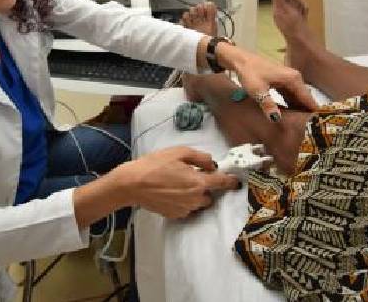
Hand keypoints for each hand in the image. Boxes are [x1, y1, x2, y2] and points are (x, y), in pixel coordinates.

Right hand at [115, 146, 239, 218]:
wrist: (132, 184)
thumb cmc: (154, 165)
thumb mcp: (179, 152)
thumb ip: (200, 157)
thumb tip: (212, 164)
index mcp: (199, 182)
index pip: (222, 183)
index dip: (231, 181)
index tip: (235, 181)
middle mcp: (195, 198)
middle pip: (210, 194)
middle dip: (204, 187)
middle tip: (190, 176)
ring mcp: (185, 209)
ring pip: (198, 202)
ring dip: (194, 195)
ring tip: (177, 184)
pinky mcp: (175, 215)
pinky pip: (186, 208)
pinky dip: (183, 201)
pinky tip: (170, 192)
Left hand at [225, 47, 318, 121]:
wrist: (240, 60)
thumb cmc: (249, 73)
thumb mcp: (258, 90)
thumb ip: (268, 105)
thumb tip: (276, 119)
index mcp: (293, 79)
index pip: (308, 98)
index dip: (313, 112)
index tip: (319, 125)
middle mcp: (295, 78)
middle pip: (305, 98)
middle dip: (307, 113)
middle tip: (310, 129)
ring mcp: (289, 79)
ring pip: (298, 98)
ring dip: (299, 110)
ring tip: (302, 126)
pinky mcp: (282, 82)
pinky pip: (290, 95)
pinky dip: (291, 105)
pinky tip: (289, 116)